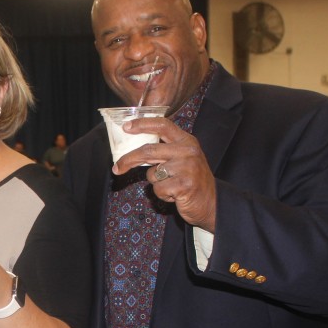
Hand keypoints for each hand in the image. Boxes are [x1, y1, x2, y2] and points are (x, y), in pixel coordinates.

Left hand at [112, 117, 216, 231]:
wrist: (211, 202)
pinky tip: (175, 194)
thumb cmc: (191, 180)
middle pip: (149, 150)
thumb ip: (164, 150)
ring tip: (171, 185)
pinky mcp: (184, 185)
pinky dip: (162, 194)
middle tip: (117, 167)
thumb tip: (134, 147)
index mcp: (186, 141)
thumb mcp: (182, 158)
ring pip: (152, 174)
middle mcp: (188, 151)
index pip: (162, 125)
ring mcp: (187, 168)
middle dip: (129, 159)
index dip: (142, 124)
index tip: (126, 126)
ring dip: (156, 183)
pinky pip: (158, 189)